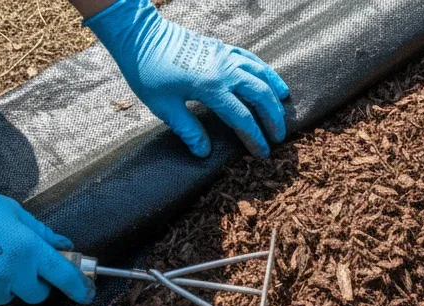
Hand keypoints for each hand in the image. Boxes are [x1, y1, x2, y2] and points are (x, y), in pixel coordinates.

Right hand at [0, 151, 93, 304]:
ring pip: (3, 294)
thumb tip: (63, 243)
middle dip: (31, 282)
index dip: (78, 286)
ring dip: (0, 282)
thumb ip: (39, 231)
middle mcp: (9, 271)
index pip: (63, 275)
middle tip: (16, 263)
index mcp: (26, 248)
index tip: (85, 293)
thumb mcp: (8, 209)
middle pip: (34, 293)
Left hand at [86, 0, 288, 157]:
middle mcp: (224, 69)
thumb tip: (204, 152)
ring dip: (274, 93)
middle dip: (272, 118)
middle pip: (260, 95)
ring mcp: (225, 56)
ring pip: (261, 74)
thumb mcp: (163, 106)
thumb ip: (188, 130)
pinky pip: (251, 59)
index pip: (241, 118)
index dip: (254, 137)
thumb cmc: (147, 70)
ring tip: (283, 108)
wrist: (139, 35)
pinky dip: (265, 71)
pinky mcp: (221, 47)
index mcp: (210, 87)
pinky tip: (271, 81)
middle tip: (278, 136)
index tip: (262, 152)